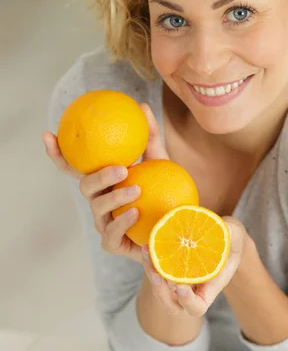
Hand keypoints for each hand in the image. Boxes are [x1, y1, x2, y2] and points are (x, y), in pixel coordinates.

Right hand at [42, 103, 167, 263]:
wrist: (176, 229)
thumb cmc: (163, 193)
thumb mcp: (160, 162)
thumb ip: (149, 137)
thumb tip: (142, 107)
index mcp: (102, 182)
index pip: (75, 167)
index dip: (58, 154)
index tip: (49, 134)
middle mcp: (99, 200)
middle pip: (86, 186)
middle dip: (98, 176)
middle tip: (122, 169)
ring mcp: (103, 222)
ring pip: (98, 208)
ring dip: (115, 198)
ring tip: (136, 191)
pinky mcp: (112, 243)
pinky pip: (111, 234)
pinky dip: (122, 222)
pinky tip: (135, 213)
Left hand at [142, 216, 246, 316]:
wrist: (218, 234)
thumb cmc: (230, 238)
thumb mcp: (235, 233)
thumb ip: (232, 234)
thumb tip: (225, 231)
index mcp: (210, 288)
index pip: (198, 307)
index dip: (188, 302)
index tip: (181, 288)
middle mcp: (193, 289)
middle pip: (173, 305)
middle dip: (161, 292)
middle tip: (156, 274)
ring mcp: (179, 280)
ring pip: (160, 289)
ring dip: (150, 274)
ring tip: (147, 253)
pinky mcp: (169, 268)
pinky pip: (155, 272)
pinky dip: (149, 262)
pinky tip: (147, 246)